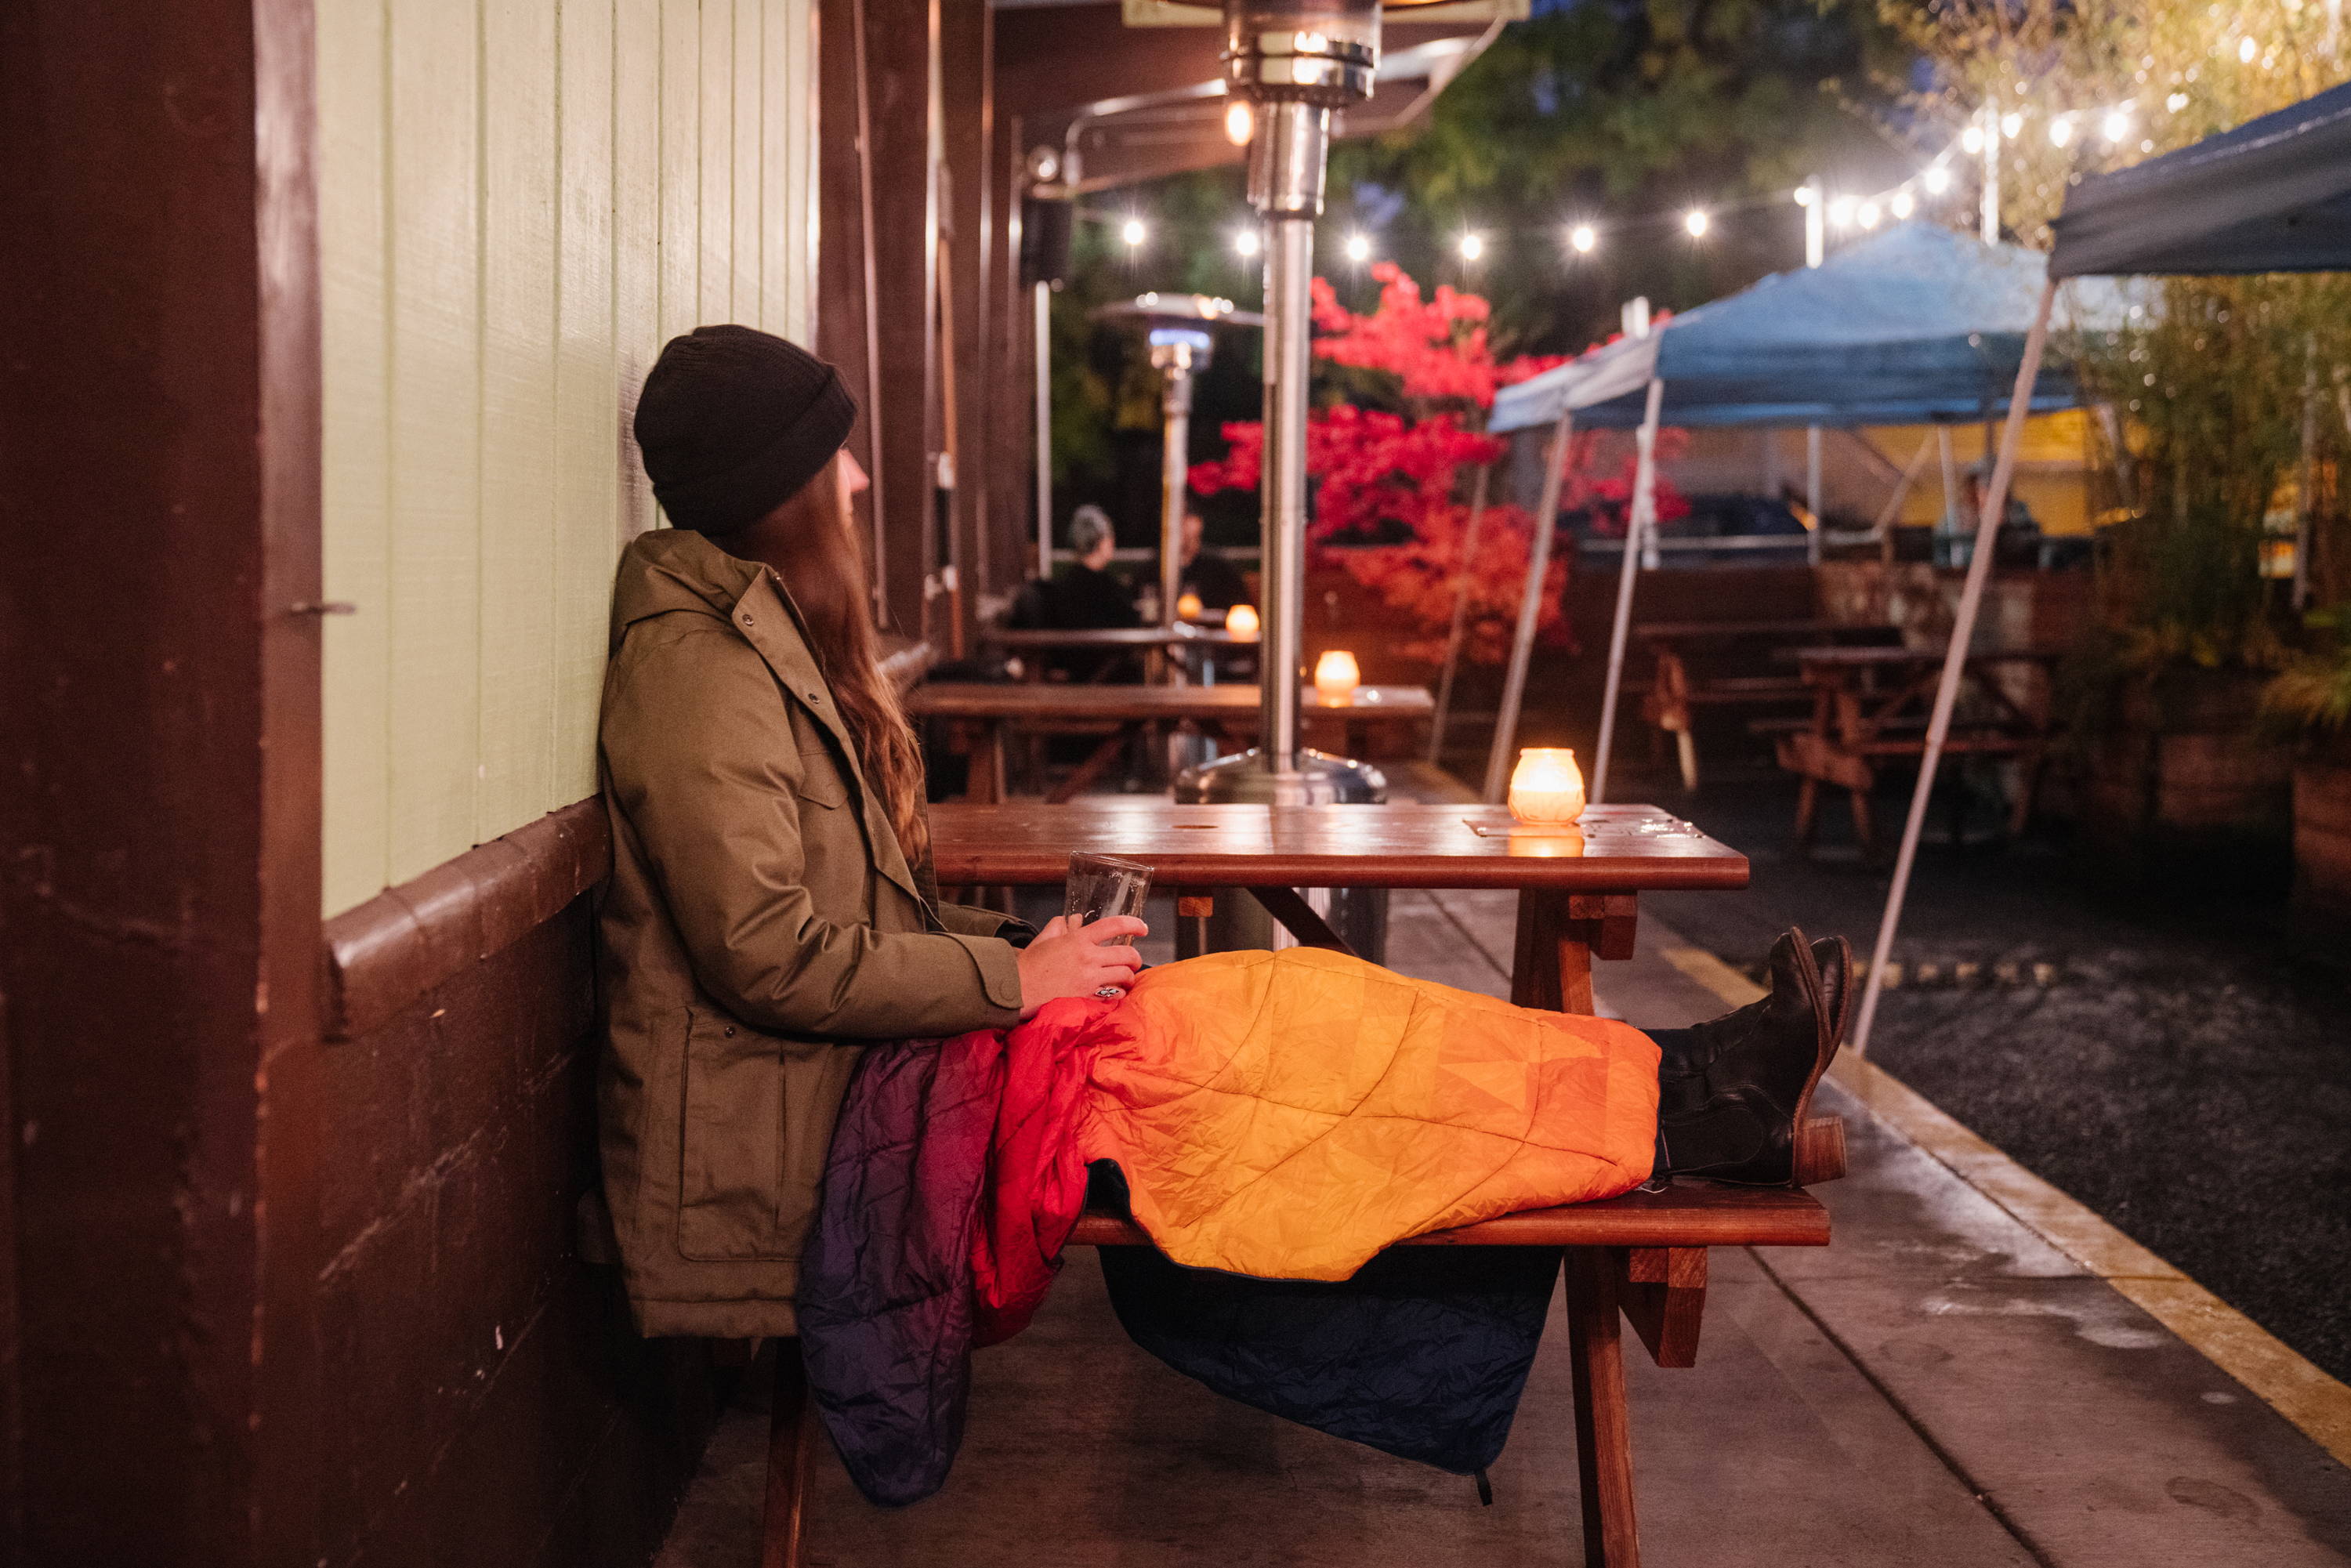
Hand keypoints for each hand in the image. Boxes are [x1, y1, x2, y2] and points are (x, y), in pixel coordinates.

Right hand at [1015, 914, 1146, 1019]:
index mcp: (1078, 940)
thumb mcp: (1045, 939)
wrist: (1018, 989)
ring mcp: (1089, 979)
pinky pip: (1114, 995)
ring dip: (1129, 977)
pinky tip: (1115, 992)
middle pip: (1127, 954)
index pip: (1114, 926)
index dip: (1133, 924)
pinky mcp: (1088, 998)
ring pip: (1124, 975)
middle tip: (1133, 960)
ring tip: (1126, 978)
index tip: (1143, 928)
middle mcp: (1088, 958)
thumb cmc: (1029, 964)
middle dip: (1135, 958)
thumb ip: (1060, 926)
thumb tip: (1072, 919)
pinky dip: (1119, 993)